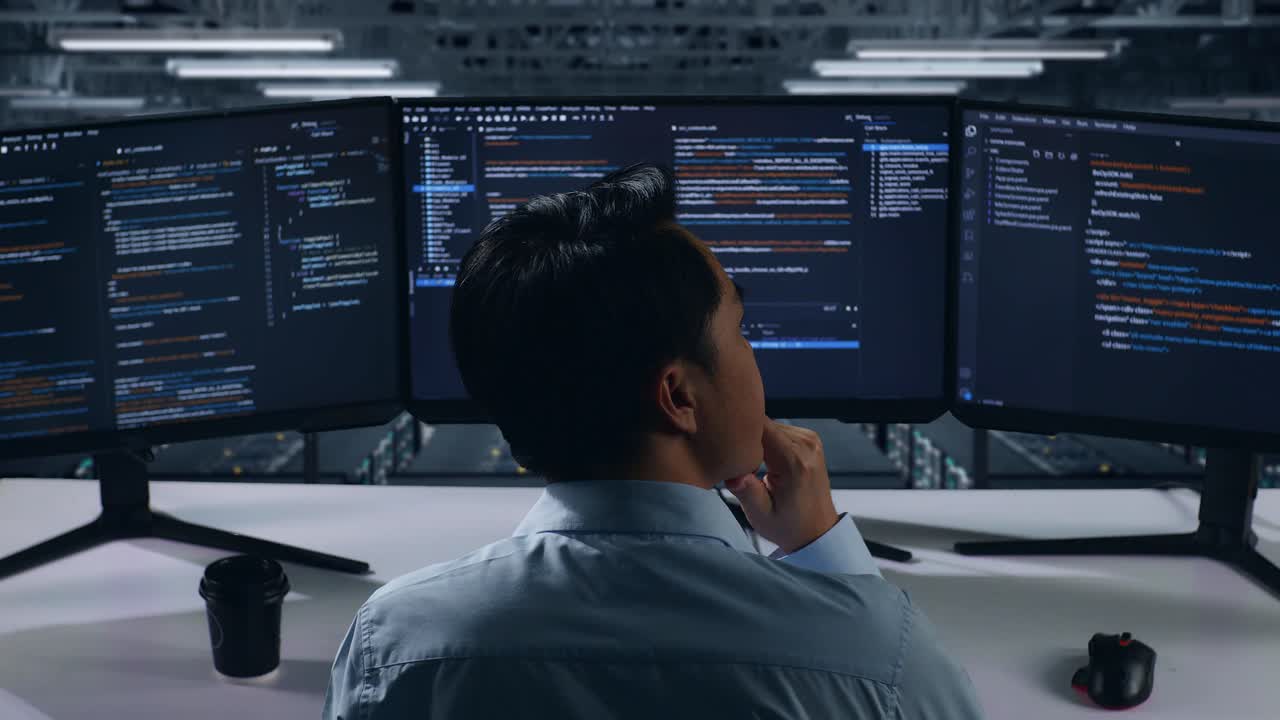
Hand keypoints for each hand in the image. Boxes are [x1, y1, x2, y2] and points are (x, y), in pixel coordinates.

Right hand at [724, 418, 839, 553]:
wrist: (817, 531)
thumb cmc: (789, 526)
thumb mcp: (761, 515)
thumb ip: (746, 492)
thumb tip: (732, 475)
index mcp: (795, 462)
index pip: (760, 426)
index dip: (739, 432)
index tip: (728, 448)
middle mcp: (806, 445)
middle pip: (763, 423)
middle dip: (746, 439)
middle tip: (739, 464)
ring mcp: (810, 440)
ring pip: (769, 425)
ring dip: (756, 441)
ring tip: (753, 467)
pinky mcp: (809, 440)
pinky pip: (778, 430)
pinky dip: (767, 441)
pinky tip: (764, 462)